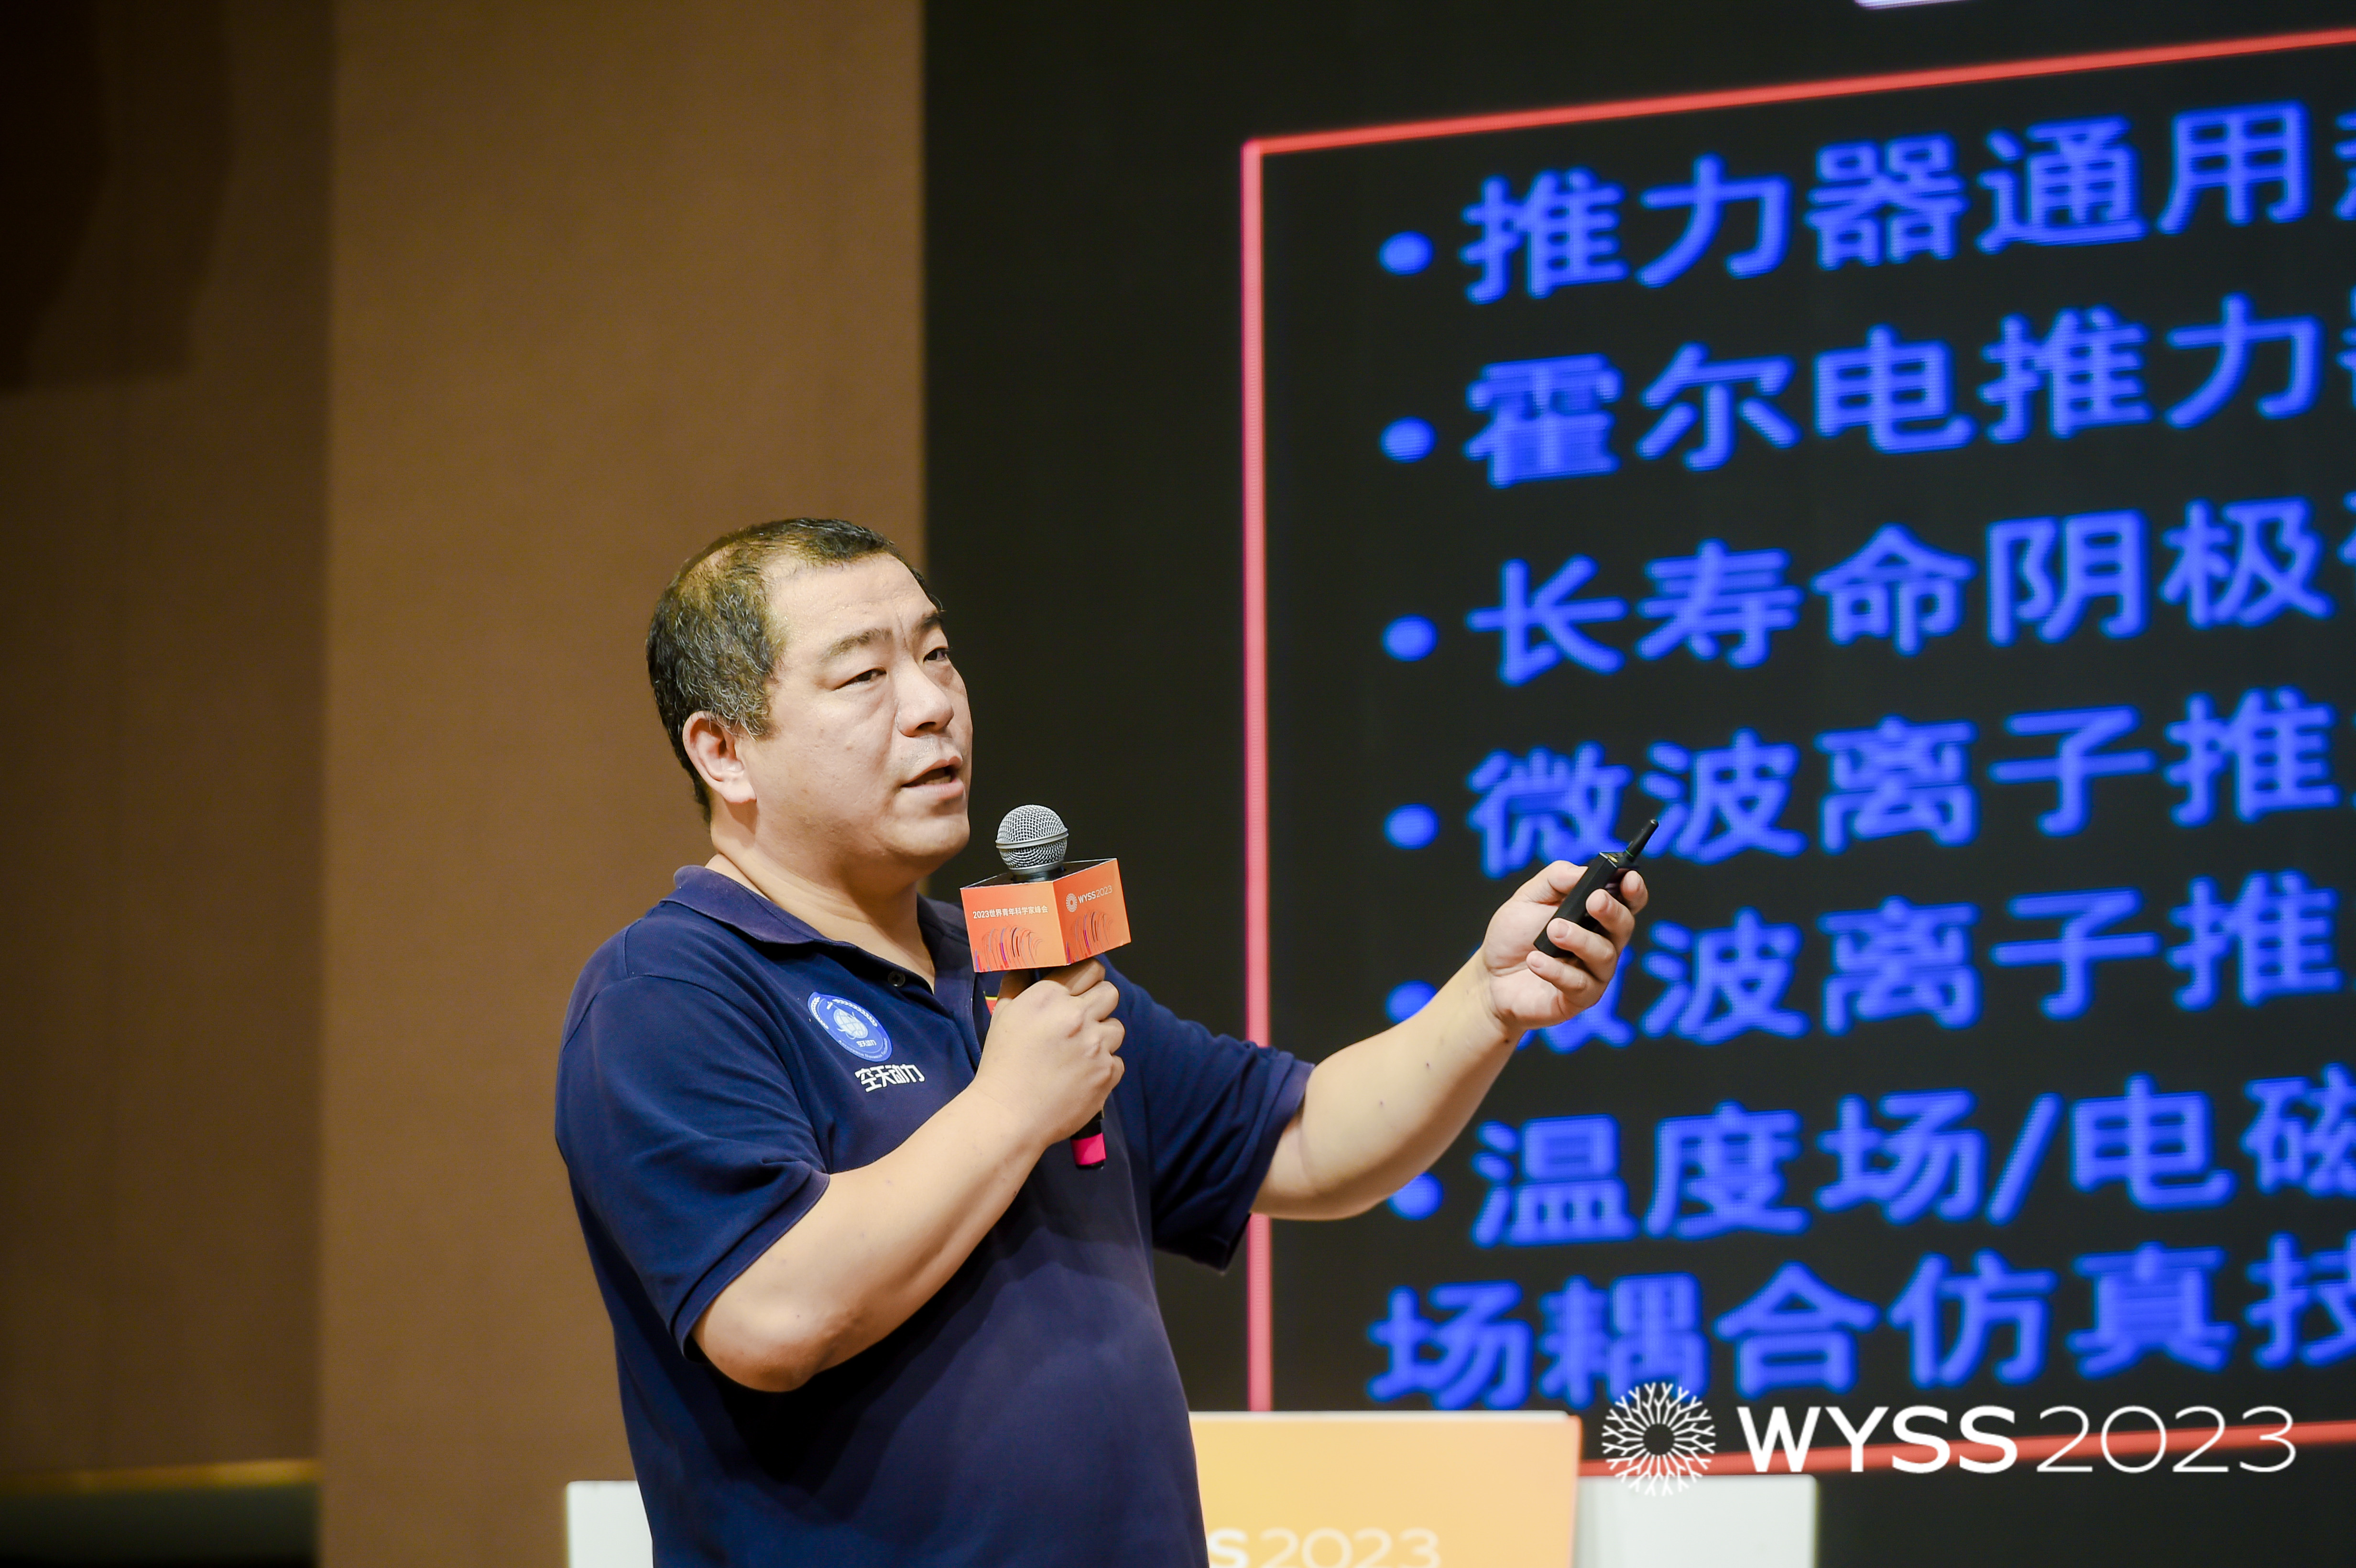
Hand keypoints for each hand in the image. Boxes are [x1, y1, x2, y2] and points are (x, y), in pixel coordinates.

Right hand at [972, 961, 1125, 1149]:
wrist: (1008, 1115)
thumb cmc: (1001, 1065)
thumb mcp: (1002, 1015)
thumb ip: (1018, 983)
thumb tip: (1029, 963)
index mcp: (1051, 997)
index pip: (1090, 969)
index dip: (1087, 979)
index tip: (1081, 989)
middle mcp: (1077, 1016)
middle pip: (1111, 992)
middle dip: (1099, 1003)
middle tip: (1084, 1019)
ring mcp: (1096, 1046)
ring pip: (1117, 1027)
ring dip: (1103, 1036)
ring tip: (1080, 1052)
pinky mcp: (1107, 1074)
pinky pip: (1117, 1060)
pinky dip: (1103, 1067)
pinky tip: (1081, 1075)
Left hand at [1476, 861, 1646, 1035]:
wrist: (1491, 977)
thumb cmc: (1514, 936)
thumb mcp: (1528, 898)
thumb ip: (1555, 880)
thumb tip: (1582, 871)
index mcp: (1595, 916)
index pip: (1627, 902)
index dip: (1634, 890)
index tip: (1629, 878)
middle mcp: (1602, 944)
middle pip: (1624, 926)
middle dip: (1611, 911)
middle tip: (1593, 900)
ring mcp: (1593, 974)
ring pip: (1604, 955)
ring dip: (1580, 939)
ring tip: (1553, 930)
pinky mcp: (1579, 999)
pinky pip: (1579, 984)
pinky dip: (1556, 970)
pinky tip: (1535, 960)